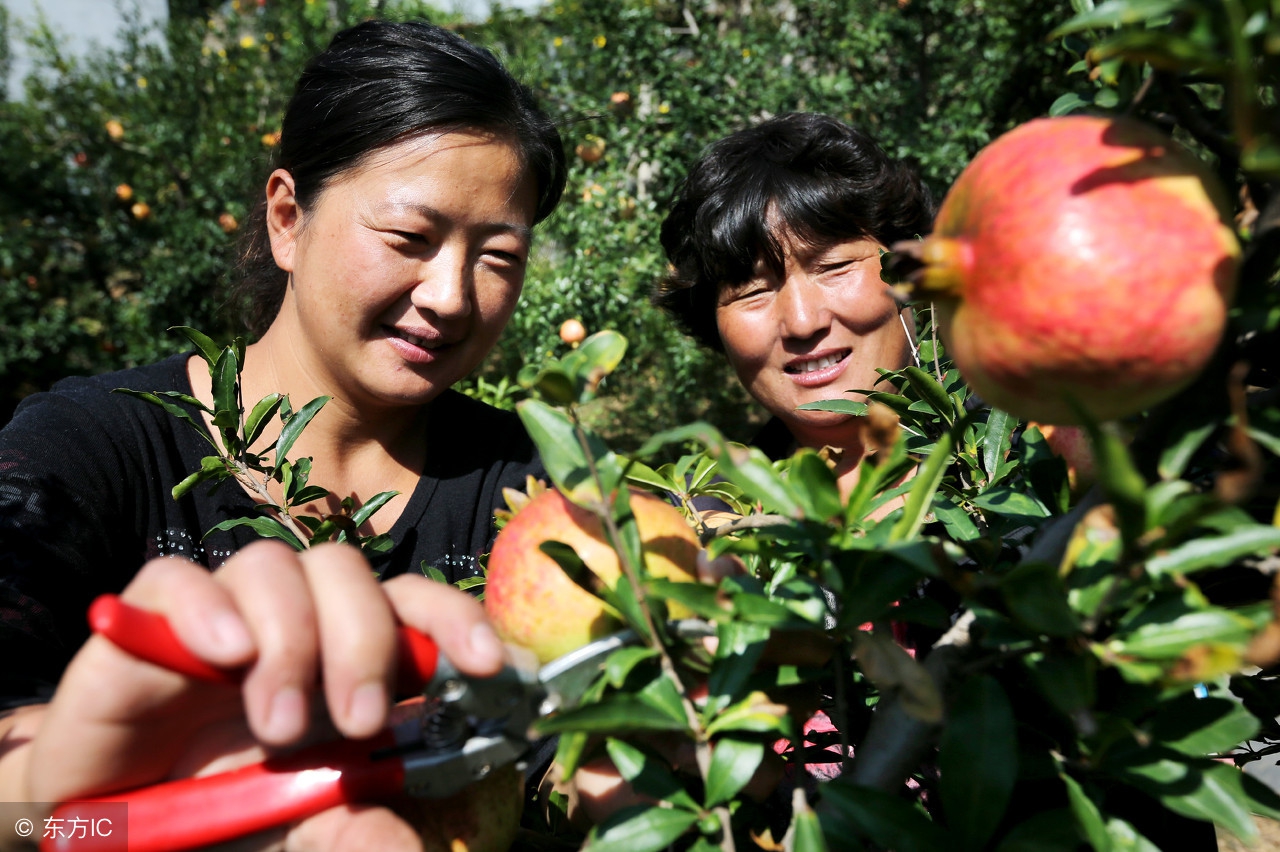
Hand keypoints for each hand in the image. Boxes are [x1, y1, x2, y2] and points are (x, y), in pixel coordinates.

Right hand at [16, 540, 505, 850]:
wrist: (118, 830)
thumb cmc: (229, 818)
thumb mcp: (309, 830)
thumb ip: (361, 829)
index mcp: (344, 653)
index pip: (412, 604)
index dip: (457, 620)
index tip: (489, 664)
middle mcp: (291, 618)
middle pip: (345, 570)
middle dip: (365, 639)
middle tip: (359, 722)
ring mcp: (220, 613)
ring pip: (272, 565)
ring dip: (289, 639)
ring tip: (278, 727)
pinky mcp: (144, 624)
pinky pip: (174, 578)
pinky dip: (205, 608)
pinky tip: (224, 656)